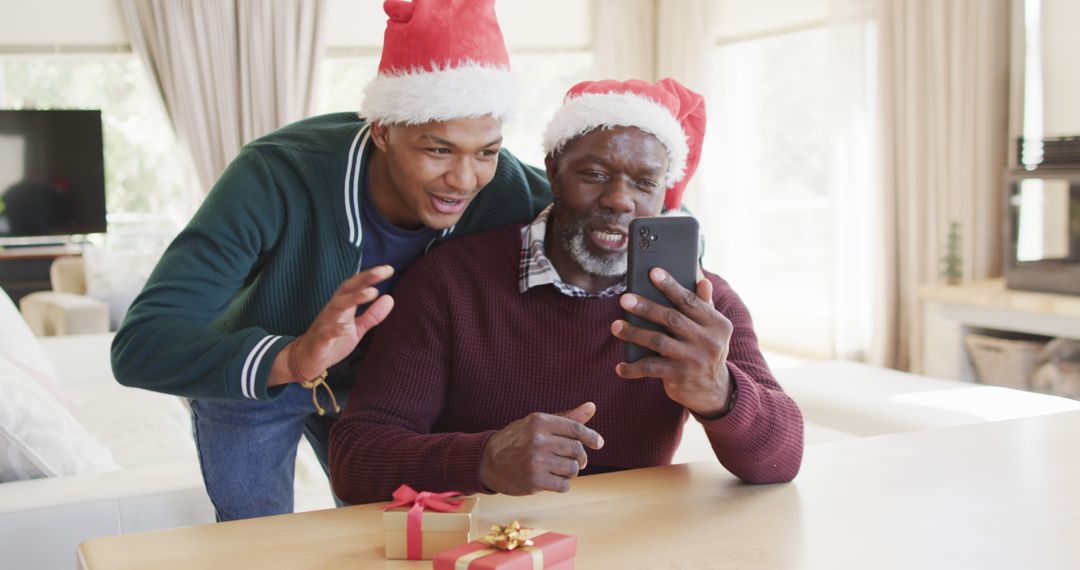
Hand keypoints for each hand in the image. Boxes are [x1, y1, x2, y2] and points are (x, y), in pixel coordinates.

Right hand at [269, 265, 394, 385]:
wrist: (306, 360)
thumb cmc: (333, 341)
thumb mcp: (357, 328)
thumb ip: (372, 315)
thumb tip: (390, 298)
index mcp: (342, 306)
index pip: (356, 286)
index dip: (370, 276)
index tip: (388, 269)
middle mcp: (333, 311)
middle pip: (346, 290)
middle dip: (363, 279)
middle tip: (381, 272)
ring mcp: (324, 324)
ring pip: (336, 307)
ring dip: (354, 298)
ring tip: (372, 292)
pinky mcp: (319, 341)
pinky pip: (326, 333)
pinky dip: (336, 329)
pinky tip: (347, 328)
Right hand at [478, 402, 604, 494]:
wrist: (488, 462)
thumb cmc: (517, 440)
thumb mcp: (538, 424)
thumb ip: (567, 418)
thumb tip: (592, 406)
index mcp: (539, 421)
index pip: (576, 429)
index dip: (591, 436)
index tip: (599, 443)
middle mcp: (538, 440)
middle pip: (577, 450)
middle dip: (581, 457)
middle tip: (577, 461)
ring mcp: (536, 461)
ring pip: (572, 469)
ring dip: (570, 471)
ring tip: (560, 469)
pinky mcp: (534, 481)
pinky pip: (563, 485)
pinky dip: (562, 484)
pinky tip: (553, 480)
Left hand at [611, 268, 733, 416]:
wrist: (714, 390)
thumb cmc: (706, 349)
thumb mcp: (712, 328)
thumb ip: (704, 305)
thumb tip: (701, 279)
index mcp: (717, 323)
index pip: (690, 301)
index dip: (671, 286)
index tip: (653, 272)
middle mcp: (708, 341)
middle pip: (672, 319)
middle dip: (646, 307)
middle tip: (624, 299)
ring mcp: (694, 360)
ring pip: (658, 341)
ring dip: (634, 333)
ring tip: (615, 326)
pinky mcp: (680, 377)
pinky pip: (651, 369)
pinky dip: (633, 368)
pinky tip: (620, 366)